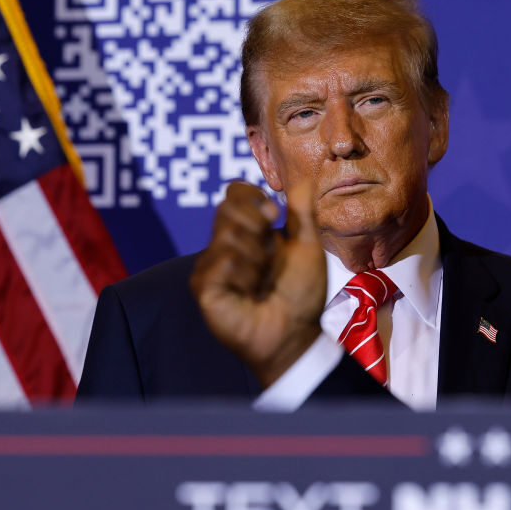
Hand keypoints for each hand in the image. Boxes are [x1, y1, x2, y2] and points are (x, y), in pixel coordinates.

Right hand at [190, 181, 325, 387]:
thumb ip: (301, 211)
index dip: (252, 196)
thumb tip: (303, 178)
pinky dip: (245, 275)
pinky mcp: (204, 287)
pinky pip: (222, 261)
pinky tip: (250, 293)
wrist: (297, 331)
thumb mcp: (307, 244)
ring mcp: (210, 267)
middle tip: (271, 256)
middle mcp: (224, 245)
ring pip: (227, 235)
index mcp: (247, 232)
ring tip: (262, 280)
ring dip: (257, 258)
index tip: (274, 212)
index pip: (234, 194)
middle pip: (227, 208)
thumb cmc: (301, 293)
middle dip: (258, 227)